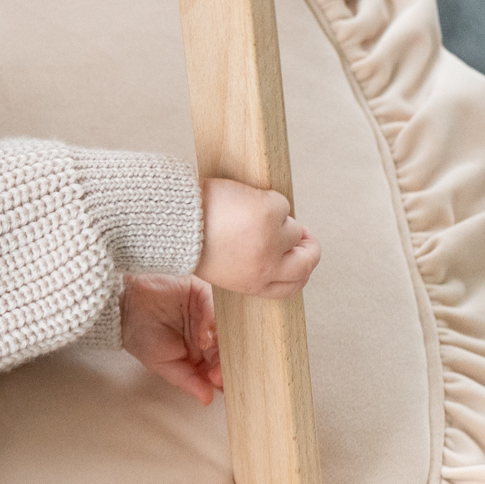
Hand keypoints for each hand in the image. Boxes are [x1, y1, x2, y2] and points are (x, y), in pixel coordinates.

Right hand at [121, 275, 220, 403]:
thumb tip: (207, 399)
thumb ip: (187, 380)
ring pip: (228, 326)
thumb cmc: (141, 337)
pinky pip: (216, 304)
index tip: (220, 385)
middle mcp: (209, 333)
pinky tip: (205, 335)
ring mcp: (207, 311)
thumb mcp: (163, 365)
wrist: (122, 310)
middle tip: (219, 373)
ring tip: (211, 354)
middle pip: (229, 346)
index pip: (221, 365)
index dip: (223, 375)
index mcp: (202, 353)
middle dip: (226, 361)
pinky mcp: (201, 292)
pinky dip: (214, 321)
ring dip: (224, 342)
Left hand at [197, 179, 319, 299]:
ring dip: (273, 216)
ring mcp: (272, 239)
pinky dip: (263, 198)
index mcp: (254, 283)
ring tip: (242, 212)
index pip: (293, 284)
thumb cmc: (191, 239)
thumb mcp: (223, 267)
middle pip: (307, 260)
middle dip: (310, 246)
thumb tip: (276, 251)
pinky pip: (281, 203)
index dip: (302, 269)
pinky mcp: (271, 212)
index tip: (301, 256)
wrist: (174, 221)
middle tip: (304, 233)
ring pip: (292, 226)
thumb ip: (251, 266)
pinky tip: (240, 201)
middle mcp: (267, 266)